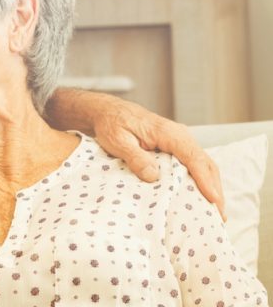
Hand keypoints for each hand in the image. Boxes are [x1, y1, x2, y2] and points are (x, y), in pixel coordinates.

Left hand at [92, 98, 224, 219]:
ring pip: (203, 165)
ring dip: (211, 187)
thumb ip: (135, 157)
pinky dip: (201, 181)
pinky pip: (193, 165)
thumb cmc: (112, 124)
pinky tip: (201, 197)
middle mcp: (180, 136)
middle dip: (215, 189)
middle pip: (205, 163)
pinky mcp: (175, 148)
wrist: (109, 112)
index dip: (205, 180)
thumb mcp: (118, 141)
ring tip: (216, 212)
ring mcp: (180, 142)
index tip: (213, 199)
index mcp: (168, 133)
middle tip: (219, 216)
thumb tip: (154, 176)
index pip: (193, 157)